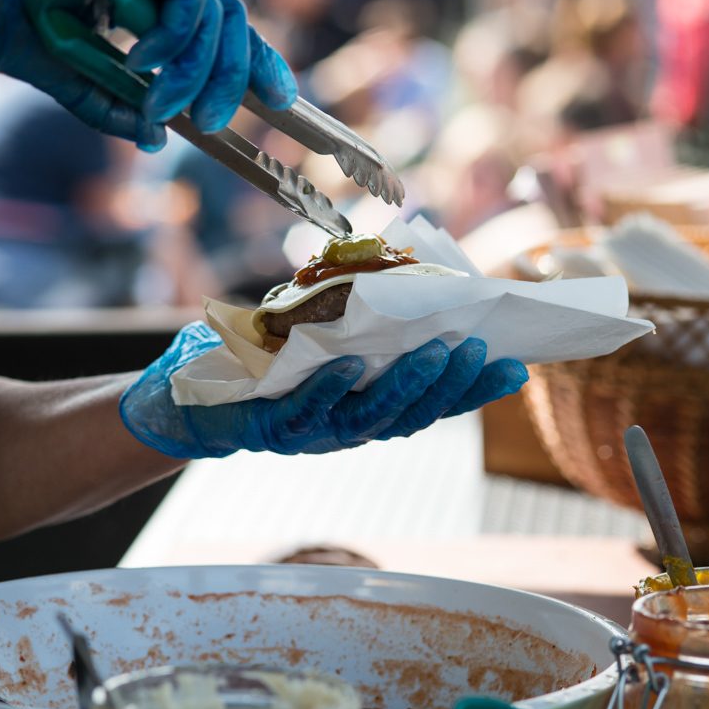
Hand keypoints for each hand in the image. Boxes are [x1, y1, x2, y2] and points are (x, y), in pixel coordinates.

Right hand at [0, 0, 296, 150]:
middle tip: (217, 120)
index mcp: (148, 3)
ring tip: (164, 104)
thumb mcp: (65, 75)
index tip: (281, 98)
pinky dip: (173, 35)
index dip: (255, 60)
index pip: (218, 30)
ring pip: (213, 11)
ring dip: (195, 68)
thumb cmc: (3, 19)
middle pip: (229, 19)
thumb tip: (153, 140)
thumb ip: (109, 106)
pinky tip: (147, 63)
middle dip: (237, 73)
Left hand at [119, 322, 528, 458]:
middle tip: (481, 352)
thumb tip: (412, 274)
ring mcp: (309, 434)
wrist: (194, 396)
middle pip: (409, 415)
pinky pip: (301, 411)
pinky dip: (326, 389)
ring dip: (403, 386)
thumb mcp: (324, 334)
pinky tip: (347, 364)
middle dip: (449, 385)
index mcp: (367, 408)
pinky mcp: (267, 429)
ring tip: (435, 353)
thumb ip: (364, 318)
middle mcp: (347, 428)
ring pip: (366, 417)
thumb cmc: (266, 360)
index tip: (514, 367)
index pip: (431, 404)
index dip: (472, 391)